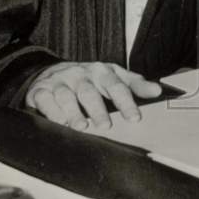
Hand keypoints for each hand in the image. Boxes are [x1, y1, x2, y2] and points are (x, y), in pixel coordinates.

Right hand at [25, 61, 161, 129]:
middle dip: (97, 109)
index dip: (126, 102)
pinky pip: (45, 99)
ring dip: (73, 112)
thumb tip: (157, 91)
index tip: (135, 118)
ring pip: (66, 95)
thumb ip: (135, 84)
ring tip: (81, 127)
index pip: (116, 85)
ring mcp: (60, 81)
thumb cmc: (89, 79)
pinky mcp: (41, 90)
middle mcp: (81, 75)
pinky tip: (59, 122)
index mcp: (101, 71)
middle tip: (105, 126)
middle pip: (90, 91)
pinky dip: (52, 111)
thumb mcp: (113, 77)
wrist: (52, 72)